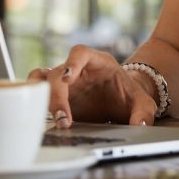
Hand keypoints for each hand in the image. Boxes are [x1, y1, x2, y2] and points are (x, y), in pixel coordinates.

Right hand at [28, 45, 158, 128]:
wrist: (121, 102)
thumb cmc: (128, 96)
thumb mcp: (142, 102)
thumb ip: (144, 112)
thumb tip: (140, 125)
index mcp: (97, 62)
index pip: (80, 53)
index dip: (72, 63)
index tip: (68, 77)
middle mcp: (76, 70)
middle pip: (56, 74)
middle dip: (56, 96)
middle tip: (65, 120)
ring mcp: (62, 83)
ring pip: (39, 81)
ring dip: (39, 99)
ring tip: (51, 121)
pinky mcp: (54, 98)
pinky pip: (35, 95)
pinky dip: (34, 106)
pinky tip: (40, 123)